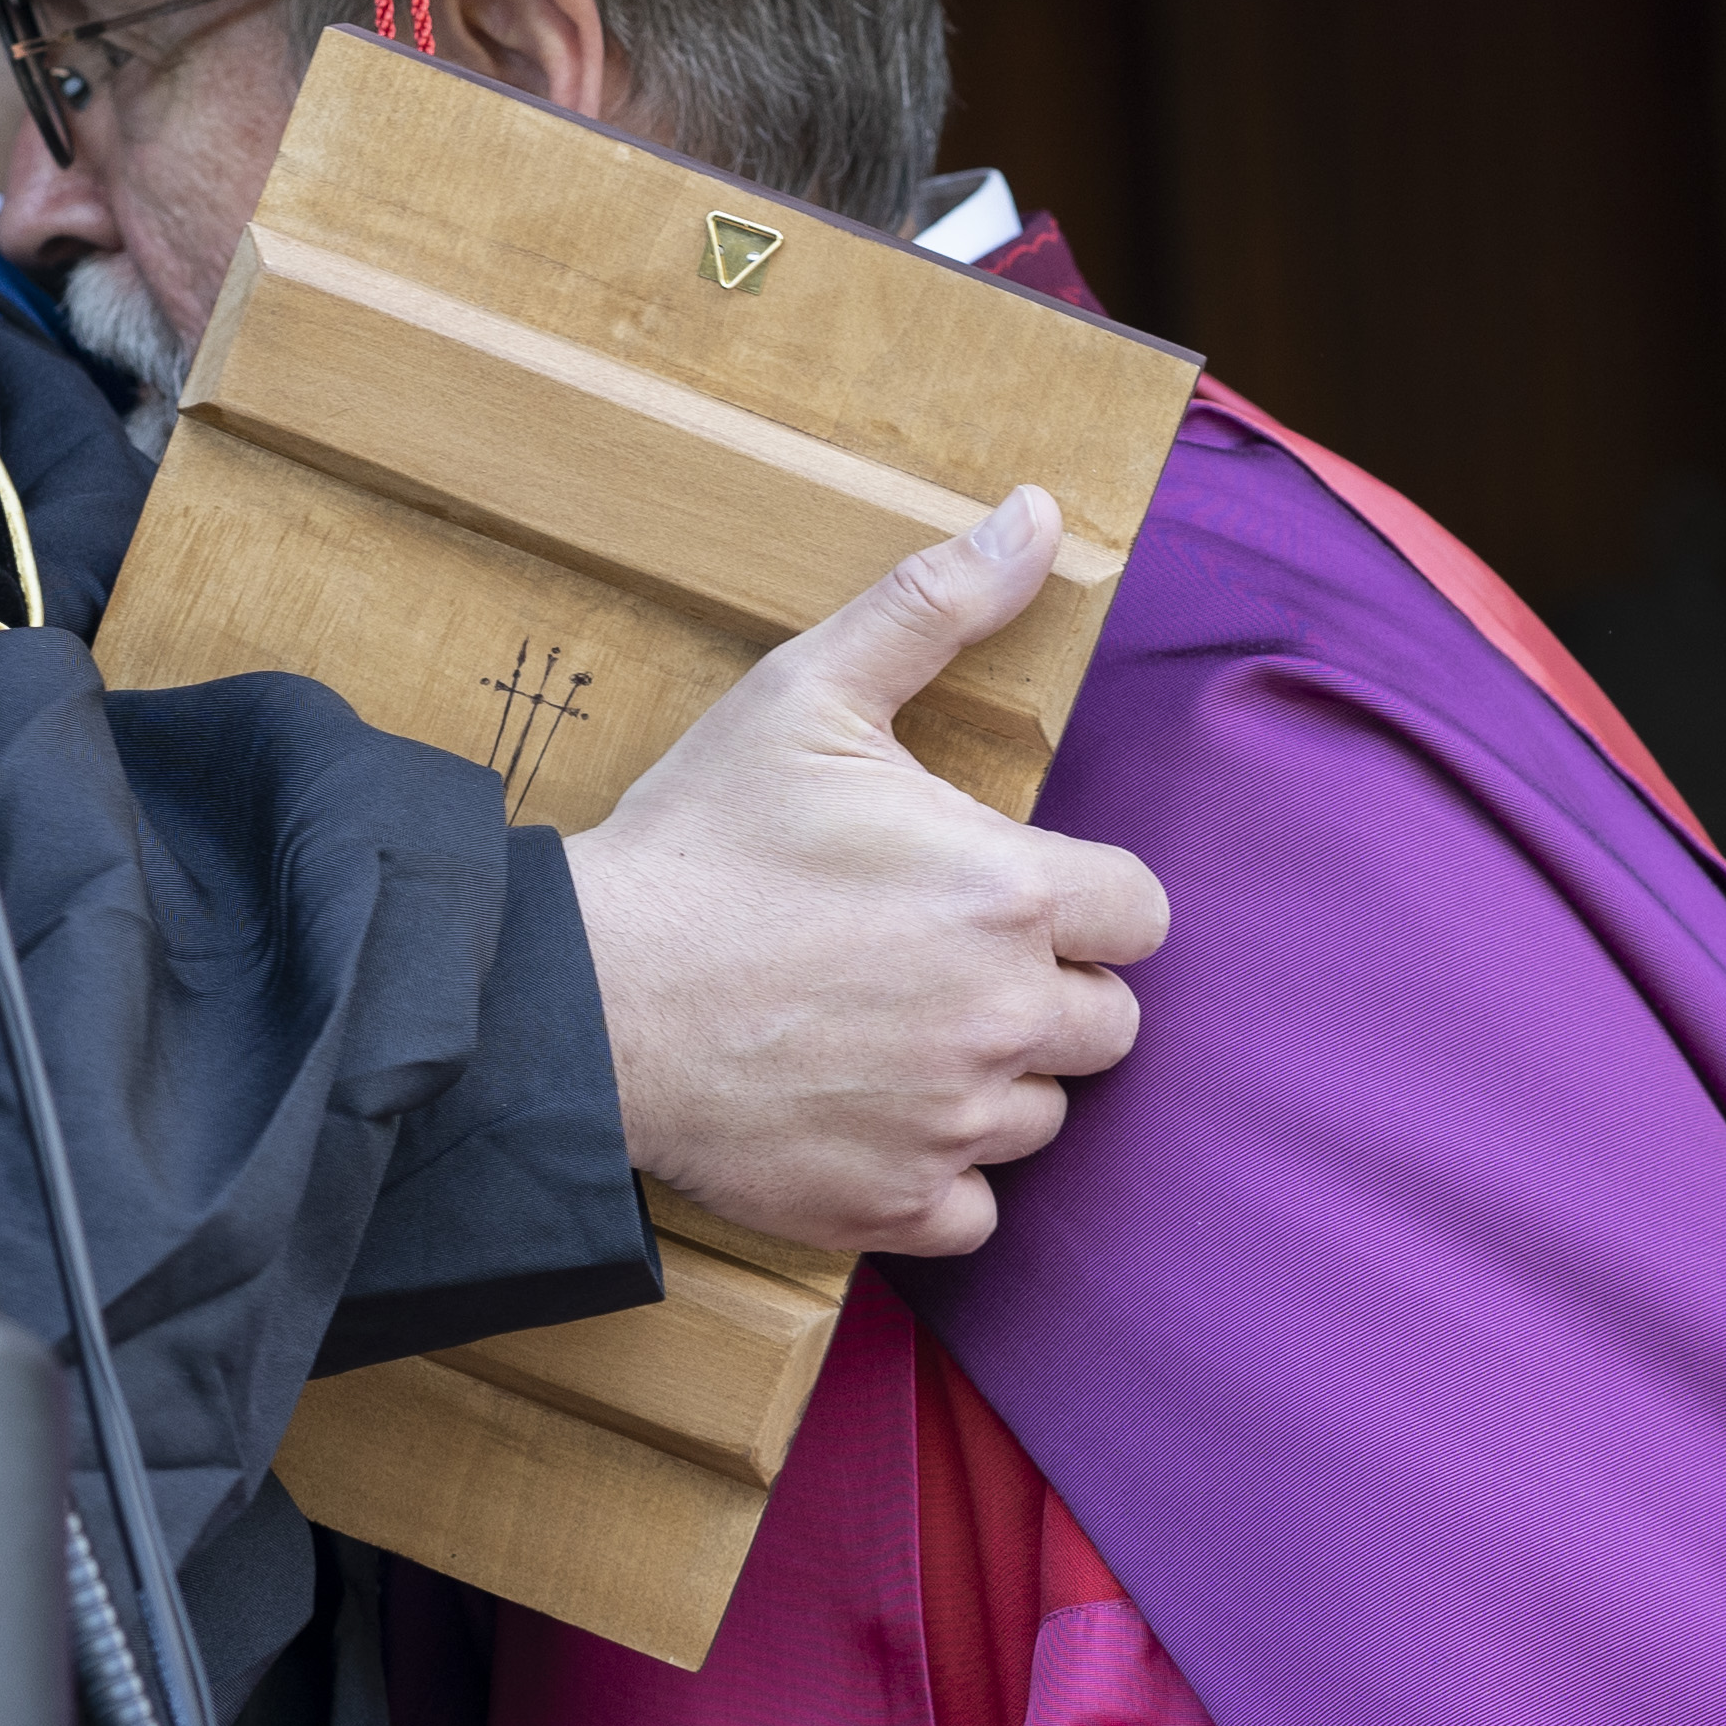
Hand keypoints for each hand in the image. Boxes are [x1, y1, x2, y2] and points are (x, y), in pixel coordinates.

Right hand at [562, 488, 1170, 1255]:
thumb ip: (936, 604)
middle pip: (1106, 1025)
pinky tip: (867, 1120)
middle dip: (1043, 994)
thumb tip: (1034, 513)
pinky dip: (934, 1178)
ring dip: (989, 1083)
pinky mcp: (892, 1205)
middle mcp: (1003, 1016)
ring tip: (889, 1036)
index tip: (1004, 895)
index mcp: (1009, 891)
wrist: (583, 995)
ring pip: (1042, 1118)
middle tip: (936, 965)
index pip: (1142, 916)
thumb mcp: (808, 693)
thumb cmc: (696, 841)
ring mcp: (952, 1122)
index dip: (1081, 903)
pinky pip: (973, 1213)